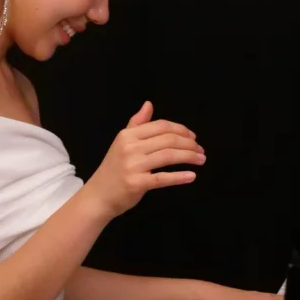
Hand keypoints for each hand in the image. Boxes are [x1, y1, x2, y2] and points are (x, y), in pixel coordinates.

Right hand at [84, 101, 204, 218]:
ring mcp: (133, 165)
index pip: (161, 126)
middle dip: (189, 144)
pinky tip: (191, 176)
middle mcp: (130, 147)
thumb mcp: (122, 142)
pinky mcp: (137, 183)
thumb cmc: (114, 169)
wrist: (98, 195)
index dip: (181, 130)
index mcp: (128, 135)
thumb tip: (148, 104)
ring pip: (168, 156)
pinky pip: (163, 178)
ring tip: (201, 160)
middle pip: (168, 140)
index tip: (193, 137)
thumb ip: (136, 123)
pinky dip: (180, 177)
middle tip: (201, 150)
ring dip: (189, 157)